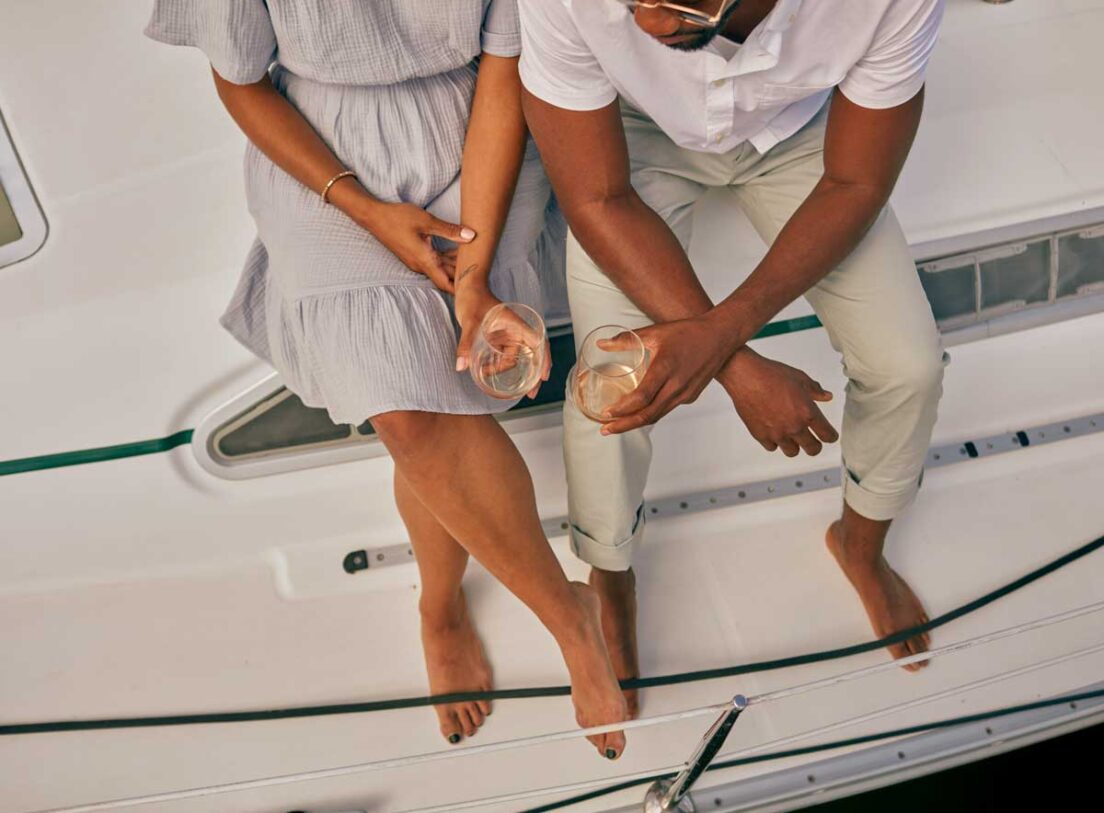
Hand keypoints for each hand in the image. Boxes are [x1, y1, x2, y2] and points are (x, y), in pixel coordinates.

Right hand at [359, 202, 474, 292]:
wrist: (374, 216)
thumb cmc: (398, 218)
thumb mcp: (426, 221)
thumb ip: (449, 231)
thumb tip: (471, 236)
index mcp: (424, 260)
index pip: (446, 283)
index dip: (461, 287)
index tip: (476, 288)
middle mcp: (421, 264)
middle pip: (446, 277)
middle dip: (462, 275)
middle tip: (481, 270)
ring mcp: (417, 260)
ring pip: (441, 268)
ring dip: (455, 265)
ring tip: (473, 257)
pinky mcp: (415, 254)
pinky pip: (434, 261)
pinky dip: (446, 258)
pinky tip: (458, 249)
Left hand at [454, 282, 549, 399]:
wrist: (468, 289)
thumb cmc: (474, 299)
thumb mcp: (470, 322)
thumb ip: (466, 344)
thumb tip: (461, 366)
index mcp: (518, 325)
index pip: (538, 342)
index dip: (544, 359)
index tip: (544, 376)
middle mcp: (516, 331)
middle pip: (531, 355)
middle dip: (532, 375)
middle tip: (529, 394)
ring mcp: (508, 336)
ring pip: (514, 359)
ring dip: (503, 370)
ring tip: (486, 376)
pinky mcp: (499, 339)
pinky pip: (503, 356)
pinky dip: (498, 366)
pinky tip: (488, 372)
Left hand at [600, 316, 731, 434]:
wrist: (720, 336)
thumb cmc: (687, 331)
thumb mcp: (654, 332)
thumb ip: (626, 339)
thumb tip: (601, 344)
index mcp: (665, 368)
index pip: (641, 397)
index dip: (622, 409)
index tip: (606, 413)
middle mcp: (677, 385)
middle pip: (647, 414)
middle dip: (624, 425)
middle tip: (605, 430)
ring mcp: (686, 394)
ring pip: (657, 415)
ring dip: (636, 422)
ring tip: (617, 425)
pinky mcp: (691, 396)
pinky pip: (667, 409)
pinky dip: (651, 414)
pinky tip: (639, 412)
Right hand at [718, 349, 838, 456]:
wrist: (746, 376)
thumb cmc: (771, 374)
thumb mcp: (799, 378)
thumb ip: (815, 390)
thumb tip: (826, 396)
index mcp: (807, 412)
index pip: (827, 435)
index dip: (830, 436)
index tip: (829, 436)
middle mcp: (794, 427)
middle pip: (812, 449)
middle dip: (815, 446)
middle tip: (813, 442)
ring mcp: (777, 433)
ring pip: (792, 452)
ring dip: (794, 445)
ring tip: (791, 437)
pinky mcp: (760, 435)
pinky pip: (772, 447)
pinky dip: (775, 442)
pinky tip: (774, 432)